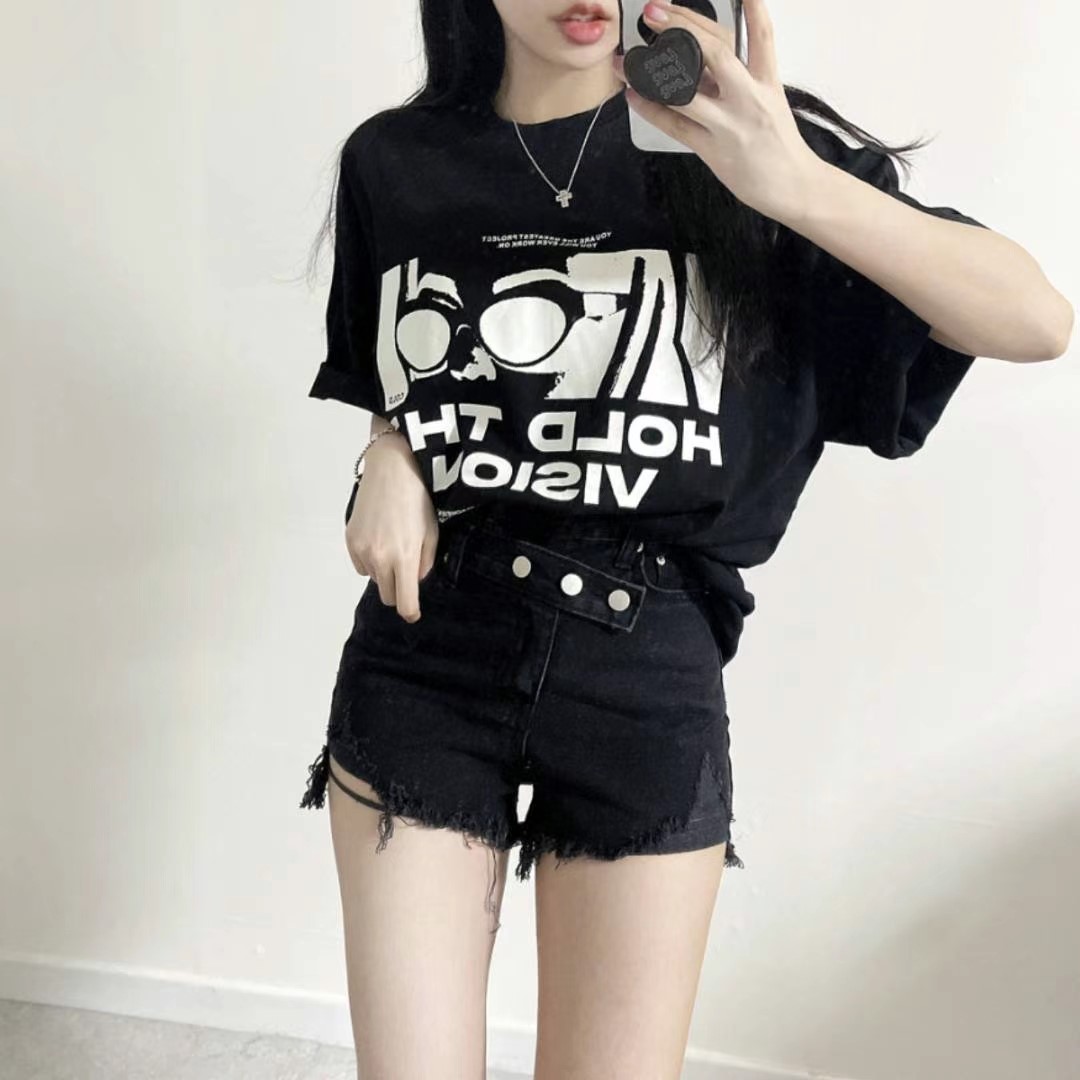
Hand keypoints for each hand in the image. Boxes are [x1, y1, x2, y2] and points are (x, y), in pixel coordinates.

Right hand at [346, 432, 439, 622]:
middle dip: (398, 590)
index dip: (410, 612)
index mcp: (405, 559)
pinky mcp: (350, 541)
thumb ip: (424, 563)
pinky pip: (361, 565)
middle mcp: (381, 559)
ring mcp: (362, 551)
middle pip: (387, 596)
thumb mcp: (431, 533)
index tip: (414, 613)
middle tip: (405, 572)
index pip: (405, 602)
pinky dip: (370, 560)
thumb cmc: (418, 500)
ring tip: (392, 545)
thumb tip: (414, 581)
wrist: (391, 471)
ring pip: (374, 579)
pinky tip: (378, 538)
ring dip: (384, 572)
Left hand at [613, 0, 821, 223]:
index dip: (752, 6)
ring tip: (628, 60)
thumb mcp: (769, 100)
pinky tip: (633, 95)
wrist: (791, 185)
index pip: (761, 34)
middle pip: (715, 52)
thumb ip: (740, 77)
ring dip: (651, 74)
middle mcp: (749, 97)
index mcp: (766, 81)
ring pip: (687, 91)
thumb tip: (703, 56)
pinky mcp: (713, 150)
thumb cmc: (777, 144)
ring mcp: (730, 124)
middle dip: (682, 27)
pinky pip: (676, 126)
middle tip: (654, 11)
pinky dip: (651, 110)